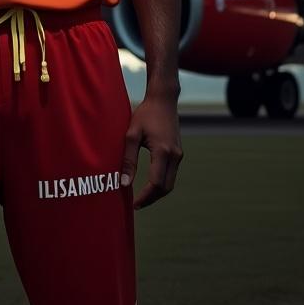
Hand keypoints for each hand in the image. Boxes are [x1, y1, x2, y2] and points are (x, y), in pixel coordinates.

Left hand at [120, 93, 182, 209]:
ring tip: (141, 197)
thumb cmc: (145, 114)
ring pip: (170, 183)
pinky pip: (171, 174)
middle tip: (136, 204)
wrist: (163, 100)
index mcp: (163, 152)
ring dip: (157, 193)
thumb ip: (128, 159)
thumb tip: (124, 183)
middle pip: (165, 188)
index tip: (133, 204)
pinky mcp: (178, 153)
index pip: (155, 184)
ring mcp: (179, 155)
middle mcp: (175, 156)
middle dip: (151, 199)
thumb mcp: (131, 134)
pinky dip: (161, 183)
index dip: (144, 197)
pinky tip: (149, 184)